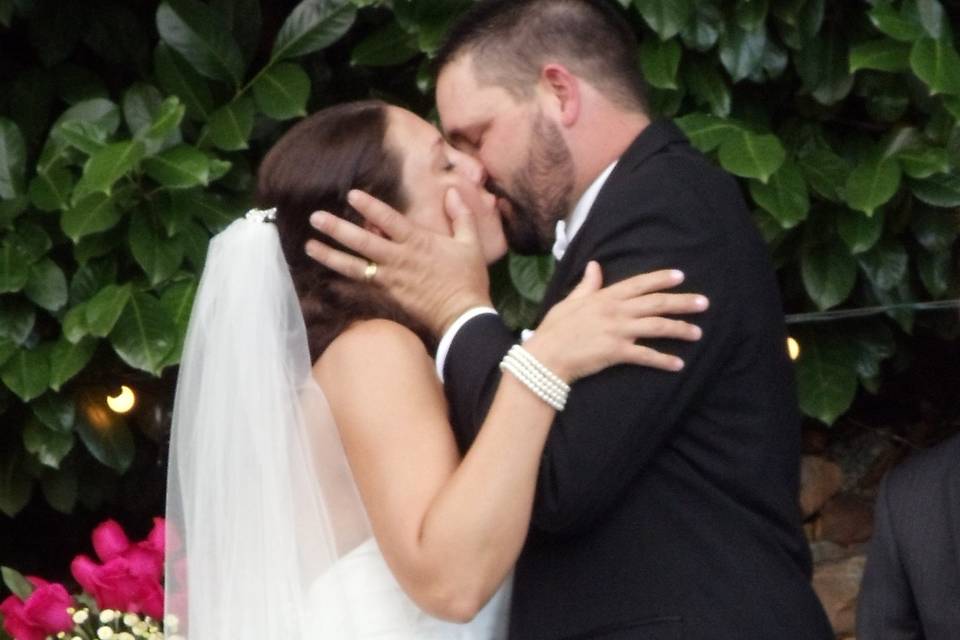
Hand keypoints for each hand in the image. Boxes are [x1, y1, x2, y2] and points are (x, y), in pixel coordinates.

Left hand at [305, 188, 491, 336]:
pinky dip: (342, 281)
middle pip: (362, 242)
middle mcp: (398, 259)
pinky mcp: (387, 296)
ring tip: (309, 246)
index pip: (388, 219)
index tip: (350, 194)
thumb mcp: (470, 243)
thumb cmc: (468, 278)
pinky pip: (360, 286)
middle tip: (315, 218)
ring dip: (330, 255)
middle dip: (337, 229)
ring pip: (354, 266)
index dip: (369, 206)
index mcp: (417, 242)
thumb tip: (452, 192)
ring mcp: (390, 279)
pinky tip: (327, 275)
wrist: (462, 317)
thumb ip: (461, 216)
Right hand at [524, 263, 708, 382]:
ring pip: (657, 327)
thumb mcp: (570, 301)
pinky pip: (646, 356)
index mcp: (605, 297)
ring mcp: (618, 331)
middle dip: (683, 302)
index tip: (680, 276)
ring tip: (698, 333)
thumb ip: (587, 285)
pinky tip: (679, 364)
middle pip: (657, 303)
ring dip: (680, 329)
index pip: (639, 284)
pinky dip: (664, 360)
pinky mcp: (617, 352)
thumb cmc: (555, 329)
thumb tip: (595, 266)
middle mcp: (616, 311)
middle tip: (704, 303)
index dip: (661, 278)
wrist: (546, 356)